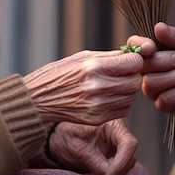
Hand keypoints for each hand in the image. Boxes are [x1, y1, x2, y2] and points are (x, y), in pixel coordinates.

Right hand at [24, 50, 143, 125]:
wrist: (38, 99)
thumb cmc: (60, 73)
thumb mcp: (83, 56)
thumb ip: (111, 56)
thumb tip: (136, 54)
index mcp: (94, 66)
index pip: (135, 62)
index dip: (133, 60)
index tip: (127, 61)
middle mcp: (98, 87)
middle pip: (135, 81)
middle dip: (132, 76)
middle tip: (121, 74)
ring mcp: (98, 105)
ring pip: (131, 97)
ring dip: (126, 91)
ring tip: (111, 85)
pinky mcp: (97, 119)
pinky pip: (123, 110)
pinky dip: (120, 103)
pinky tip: (106, 97)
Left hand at [48, 119, 136, 174]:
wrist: (58, 137)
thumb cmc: (66, 134)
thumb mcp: (76, 145)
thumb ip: (93, 158)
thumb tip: (107, 172)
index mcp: (112, 124)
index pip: (128, 143)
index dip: (122, 161)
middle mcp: (118, 134)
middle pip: (130, 155)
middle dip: (118, 170)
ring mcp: (117, 146)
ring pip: (127, 163)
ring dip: (115, 174)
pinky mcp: (113, 156)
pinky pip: (119, 168)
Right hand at [129, 22, 174, 114]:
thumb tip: (158, 27)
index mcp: (153, 49)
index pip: (134, 45)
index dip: (140, 46)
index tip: (152, 47)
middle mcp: (149, 68)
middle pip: (142, 66)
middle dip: (163, 61)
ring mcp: (154, 87)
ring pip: (151, 84)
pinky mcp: (163, 104)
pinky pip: (164, 99)